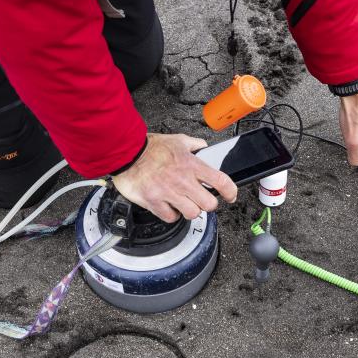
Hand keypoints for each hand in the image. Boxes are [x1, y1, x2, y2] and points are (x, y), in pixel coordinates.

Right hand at [112, 132, 237, 222]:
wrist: (126, 153)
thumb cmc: (149, 147)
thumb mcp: (177, 140)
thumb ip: (193, 144)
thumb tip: (203, 146)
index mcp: (191, 165)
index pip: (221, 181)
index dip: (230, 192)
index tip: (231, 196)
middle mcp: (183, 180)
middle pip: (209, 204)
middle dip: (207, 203)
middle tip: (201, 200)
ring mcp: (169, 193)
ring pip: (192, 213)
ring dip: (190, 210)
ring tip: (184, 203)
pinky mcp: (155, 202)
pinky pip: (171, 217)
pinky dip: (171, 214)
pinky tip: (169, 206)